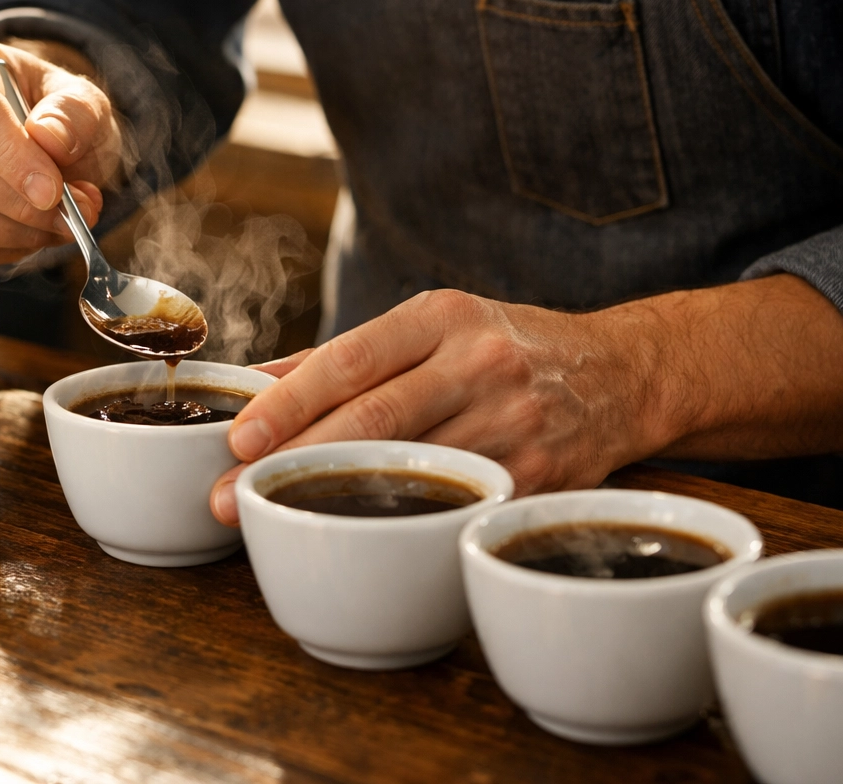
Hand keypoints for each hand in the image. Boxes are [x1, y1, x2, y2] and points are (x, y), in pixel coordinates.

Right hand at [0, 34, 121, 264]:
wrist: (30, 135)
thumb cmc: (52, 113)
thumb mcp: (82, 101)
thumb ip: (74, 115)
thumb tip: (49, 138)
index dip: (12, 157)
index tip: (52, 192)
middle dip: (20, 204)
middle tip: (71, 215)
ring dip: (14, 233)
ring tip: (57, 225)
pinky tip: (25, 235)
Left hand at [207, 289, 661, 524]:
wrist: (626, 373)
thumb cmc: (507, 347)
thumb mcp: (434, 326)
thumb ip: (346, 356)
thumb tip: (256, 380)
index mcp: (442, 317)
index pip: (352, 358)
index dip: (291, 400)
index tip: (239, 436)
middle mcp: (478, 364)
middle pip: (374, 418)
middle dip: (295, 460)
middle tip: (232, 493)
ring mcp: (512, 423)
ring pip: (410, 469)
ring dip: (337, 500)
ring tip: (275, 519)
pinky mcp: (536, 477)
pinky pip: (454, 504)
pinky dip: (401, 523)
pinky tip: (355, 540)